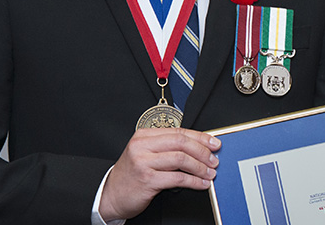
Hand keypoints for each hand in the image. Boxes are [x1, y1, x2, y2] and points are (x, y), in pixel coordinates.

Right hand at [99, 127, 220, 221]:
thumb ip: (165, 147)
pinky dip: (193, 181)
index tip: (213, 142)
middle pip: (180, 142)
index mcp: (144, 135)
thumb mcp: (145, 154)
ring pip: (180, 159)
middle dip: (202, 150)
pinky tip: (201, 184)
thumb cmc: (131, 174)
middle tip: (214, 159)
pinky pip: (177, 178)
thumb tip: (196, 147)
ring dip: (200, 167)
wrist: (110, 194)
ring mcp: (144, 162)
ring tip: (210, 173)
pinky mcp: (147, 180)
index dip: (199, 136)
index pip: (178, 131)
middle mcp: (142, 146)